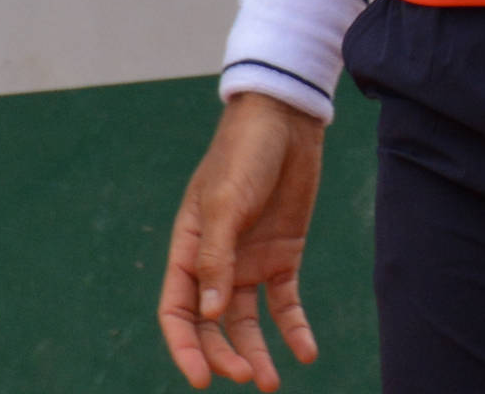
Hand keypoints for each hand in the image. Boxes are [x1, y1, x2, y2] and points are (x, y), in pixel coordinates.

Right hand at [158, 92, 326, 389]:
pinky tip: (306, 352)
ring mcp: (250, 259)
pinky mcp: (283, 254)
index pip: (177, 311)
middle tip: (249, 376)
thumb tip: (207, 315)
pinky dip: (293, 328)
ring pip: (248, 322)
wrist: (287, 118)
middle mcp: (216, 261)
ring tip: (272, 382)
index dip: (185, 348)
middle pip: (212, 325)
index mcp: (189, 248)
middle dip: (225, 355)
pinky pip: (285, 302)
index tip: (203, 379)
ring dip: (257, 352)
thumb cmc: (244, 152)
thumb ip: (215, 258)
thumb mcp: (225, 202)